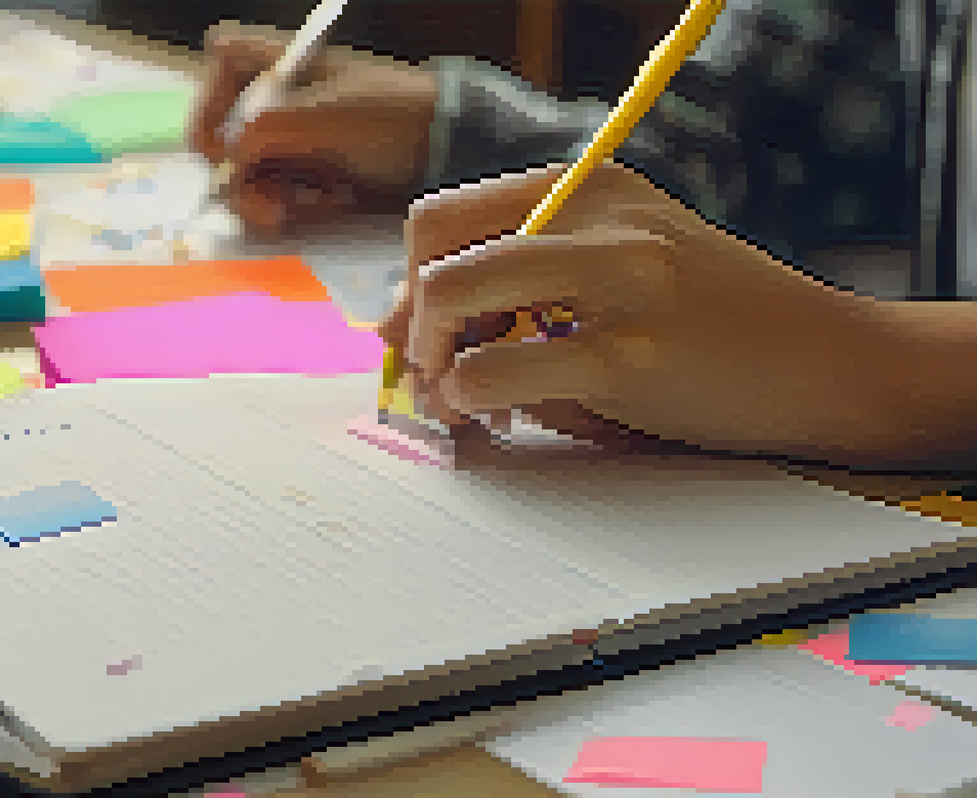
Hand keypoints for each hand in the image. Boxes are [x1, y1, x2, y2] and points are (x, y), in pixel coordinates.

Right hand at [190, 20, 437, 235]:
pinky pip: (273, 193)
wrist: (442, 151)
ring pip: (243, 172)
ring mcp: (290, 136)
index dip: (209, 100)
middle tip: (266, 200)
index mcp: (280, 63)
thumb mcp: (324, 115)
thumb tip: (226, 155)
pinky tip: (323, 203)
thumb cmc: (388, 116)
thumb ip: (264, 127)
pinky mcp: (305, 171)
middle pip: (221, 131)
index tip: (216, 142)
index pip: (222, 61)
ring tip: (300, 206)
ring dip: (265, 196)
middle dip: (239, 172)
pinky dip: (290, 206)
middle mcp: (277, 98)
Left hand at [381, 160, 904, 467]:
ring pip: (454, 295)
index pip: (446, 218)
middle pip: (437, 249)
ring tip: (460, 399)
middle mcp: (601, 216)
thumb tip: (418, 323)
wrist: (834, 364)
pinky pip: (496, 370)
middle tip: (428, 371)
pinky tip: (495, 413)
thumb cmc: (719, 325)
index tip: (420, 333)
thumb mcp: (628, 263)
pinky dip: (469, 397)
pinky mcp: (629, 355)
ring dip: (433, 360)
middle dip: (411, 322)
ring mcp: (618, 279)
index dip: (412, 283)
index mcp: (592, 187)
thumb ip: (536, 276)